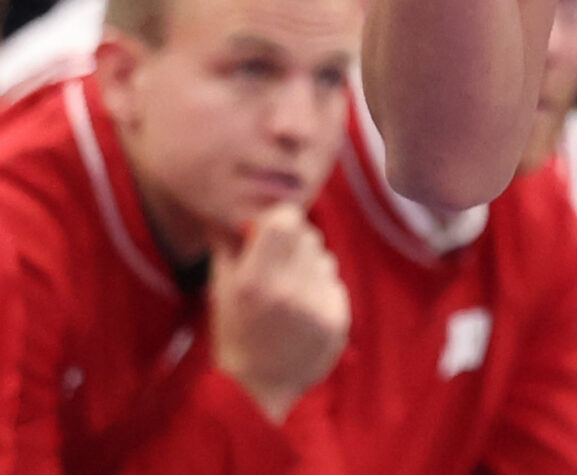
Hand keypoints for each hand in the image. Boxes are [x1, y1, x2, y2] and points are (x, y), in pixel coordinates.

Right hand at [211, 206, 350, 422]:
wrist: (258, 389)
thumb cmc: (234, 333)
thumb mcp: (221, 289)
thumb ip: (229, 244)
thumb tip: (234, 205)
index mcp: (254, 282)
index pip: (286, 219)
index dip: (279, 219)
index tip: (269, 233)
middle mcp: (289, 291)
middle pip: (308, 235)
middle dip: (294, 244)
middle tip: (277, 268)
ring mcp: (317, 306)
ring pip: (324, 258)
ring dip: (309, 267)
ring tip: (287, 297)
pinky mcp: (338, 318)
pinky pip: (334, 282)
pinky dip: (321, 290)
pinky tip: (302, 313)